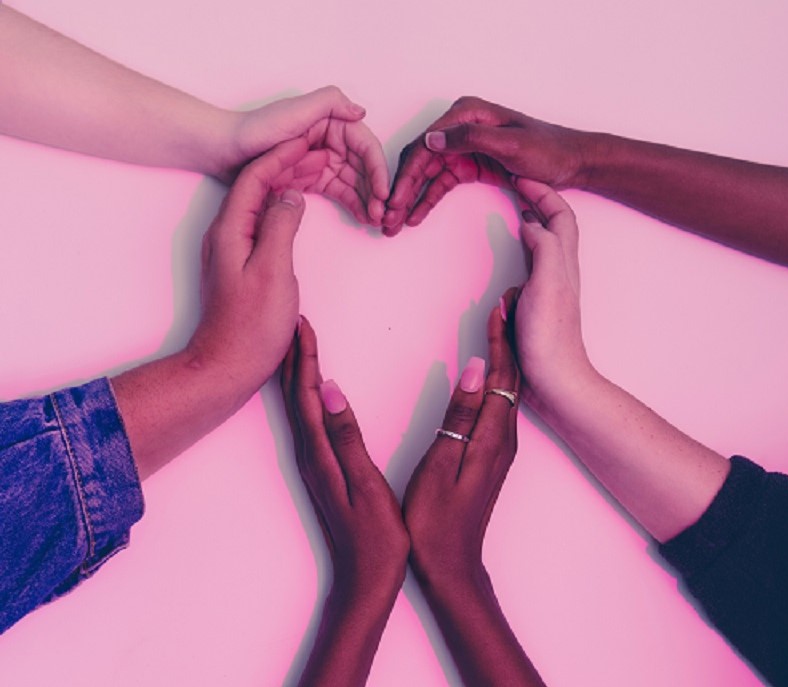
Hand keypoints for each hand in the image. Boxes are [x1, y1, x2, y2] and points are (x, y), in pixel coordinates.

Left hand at [186, 138, 311, 396]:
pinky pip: (263, 223)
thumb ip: (281, 226)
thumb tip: (292, 195)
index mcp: (231, 229)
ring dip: (287, 184)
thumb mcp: (273, 271)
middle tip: (320, 150)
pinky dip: (284, 208)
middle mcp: (227, 233)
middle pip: (256, 184)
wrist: (228, 365)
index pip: (256, 177)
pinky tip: (299, 209)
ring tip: (316, 171)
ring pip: (261, 203)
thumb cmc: (251, 325)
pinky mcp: (242, 263)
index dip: (282, 155)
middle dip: (287, 163)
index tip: (309, 138)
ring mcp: (233, 249)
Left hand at [218, 86, 388, 225]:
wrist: (223, 150)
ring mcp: (319, 160)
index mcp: (329, 120)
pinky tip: (362, 217)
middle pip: (363, 166)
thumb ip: (329, 103)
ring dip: (367, 199)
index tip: (383, 192)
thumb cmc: (255, 130)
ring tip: (374, 220)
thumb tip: (361, 111)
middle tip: (381, 214)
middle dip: (375, 189)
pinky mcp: (309, 178)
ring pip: (354, 181)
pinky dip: (352, 203)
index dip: (377, 169)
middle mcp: (328, 139)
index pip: (364, 145)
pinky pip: (338, 191)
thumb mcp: (294, 111)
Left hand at [281, 317, 408, 594]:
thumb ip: (348, 437)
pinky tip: (315, 392)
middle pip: (297, 396)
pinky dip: (309, 397)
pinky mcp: (322, 470)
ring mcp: (314, 463)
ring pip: (301, 408)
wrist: (365, 580)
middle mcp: (310, 454)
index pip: (308, 394)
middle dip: (296, 357)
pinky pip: (309, 421)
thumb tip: (332, 391)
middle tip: (296, 323)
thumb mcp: (366, 485)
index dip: (305, 357)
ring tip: (300, 346)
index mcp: (319, 453)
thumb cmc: (375, 536)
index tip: (302, 323)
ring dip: (299, 374)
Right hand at [384, 96, 589, 235]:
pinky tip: (414, 217)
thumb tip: (431, 139)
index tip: (393, 200)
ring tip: (394, 223)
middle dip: (401, 190)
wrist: (571, 162)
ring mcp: (463, 147)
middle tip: (387, 218)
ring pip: (426, 174)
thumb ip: (470, 138)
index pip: (424, 146)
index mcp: (466, 114)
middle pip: (419, 160)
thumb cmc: (547, 150)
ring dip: (409, 199)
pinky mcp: (469, 165)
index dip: (405, 175)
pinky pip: (440, 183)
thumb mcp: (510, 144)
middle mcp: (459, 127)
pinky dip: (426, 200)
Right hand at [403, 296, 519, 584]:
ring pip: (508, 390)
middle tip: (506, 304)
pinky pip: (500, 404)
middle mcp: (503, 438)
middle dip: (509, 338)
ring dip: (505, 355)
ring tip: (501, 326)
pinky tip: (489, 371)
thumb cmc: (436, 520)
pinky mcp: (493, 454)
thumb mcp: (441, 465)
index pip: (500, 376)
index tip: (499, 307)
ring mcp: (500, 447)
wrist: (453, 564)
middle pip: (511, 378)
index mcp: (491, 436)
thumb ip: (458, 416)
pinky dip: (498, 378)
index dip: (500, 339)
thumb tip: (474, 369)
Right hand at [513, 179, 592, 409]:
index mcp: (563, 262)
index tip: (521, 177)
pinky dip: (523, 247)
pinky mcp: (537, 303)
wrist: (555, 378)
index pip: (560, 215)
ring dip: (533, 220)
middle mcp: (559, 270)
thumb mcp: (548, 284)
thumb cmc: (550, 337)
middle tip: (517, 184)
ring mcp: (549, 286)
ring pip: (545, 242)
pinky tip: (511, 252)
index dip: (544, 192)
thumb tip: (532, 222)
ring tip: (515, 207)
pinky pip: (532, 263)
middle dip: (539, 199)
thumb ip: (543, 248)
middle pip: (556, 224)